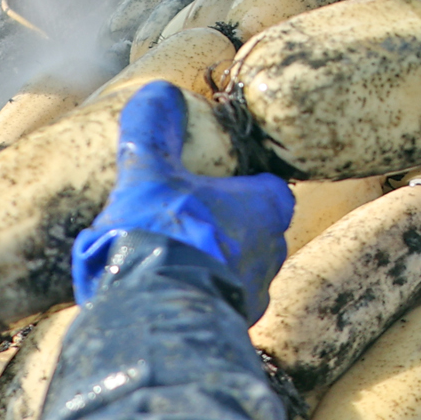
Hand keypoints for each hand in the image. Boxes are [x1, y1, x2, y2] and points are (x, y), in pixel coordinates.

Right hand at [71, 82, 293, 318]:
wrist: (156, 318)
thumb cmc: (162, 237)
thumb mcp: (148, 173)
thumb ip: (152, 131)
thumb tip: (155, 91)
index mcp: (264, 208)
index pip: (268, 190)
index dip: (243, 188)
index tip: (210, 188)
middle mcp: (272, 251)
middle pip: (255, 231)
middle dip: (224, 229)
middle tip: (183, 227)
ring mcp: (255, 294)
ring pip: (238, 271)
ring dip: (210, 266)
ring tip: (167, 265)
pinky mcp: (234, 328)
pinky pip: (218, 306)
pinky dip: (197, 299)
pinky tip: (163, 298)